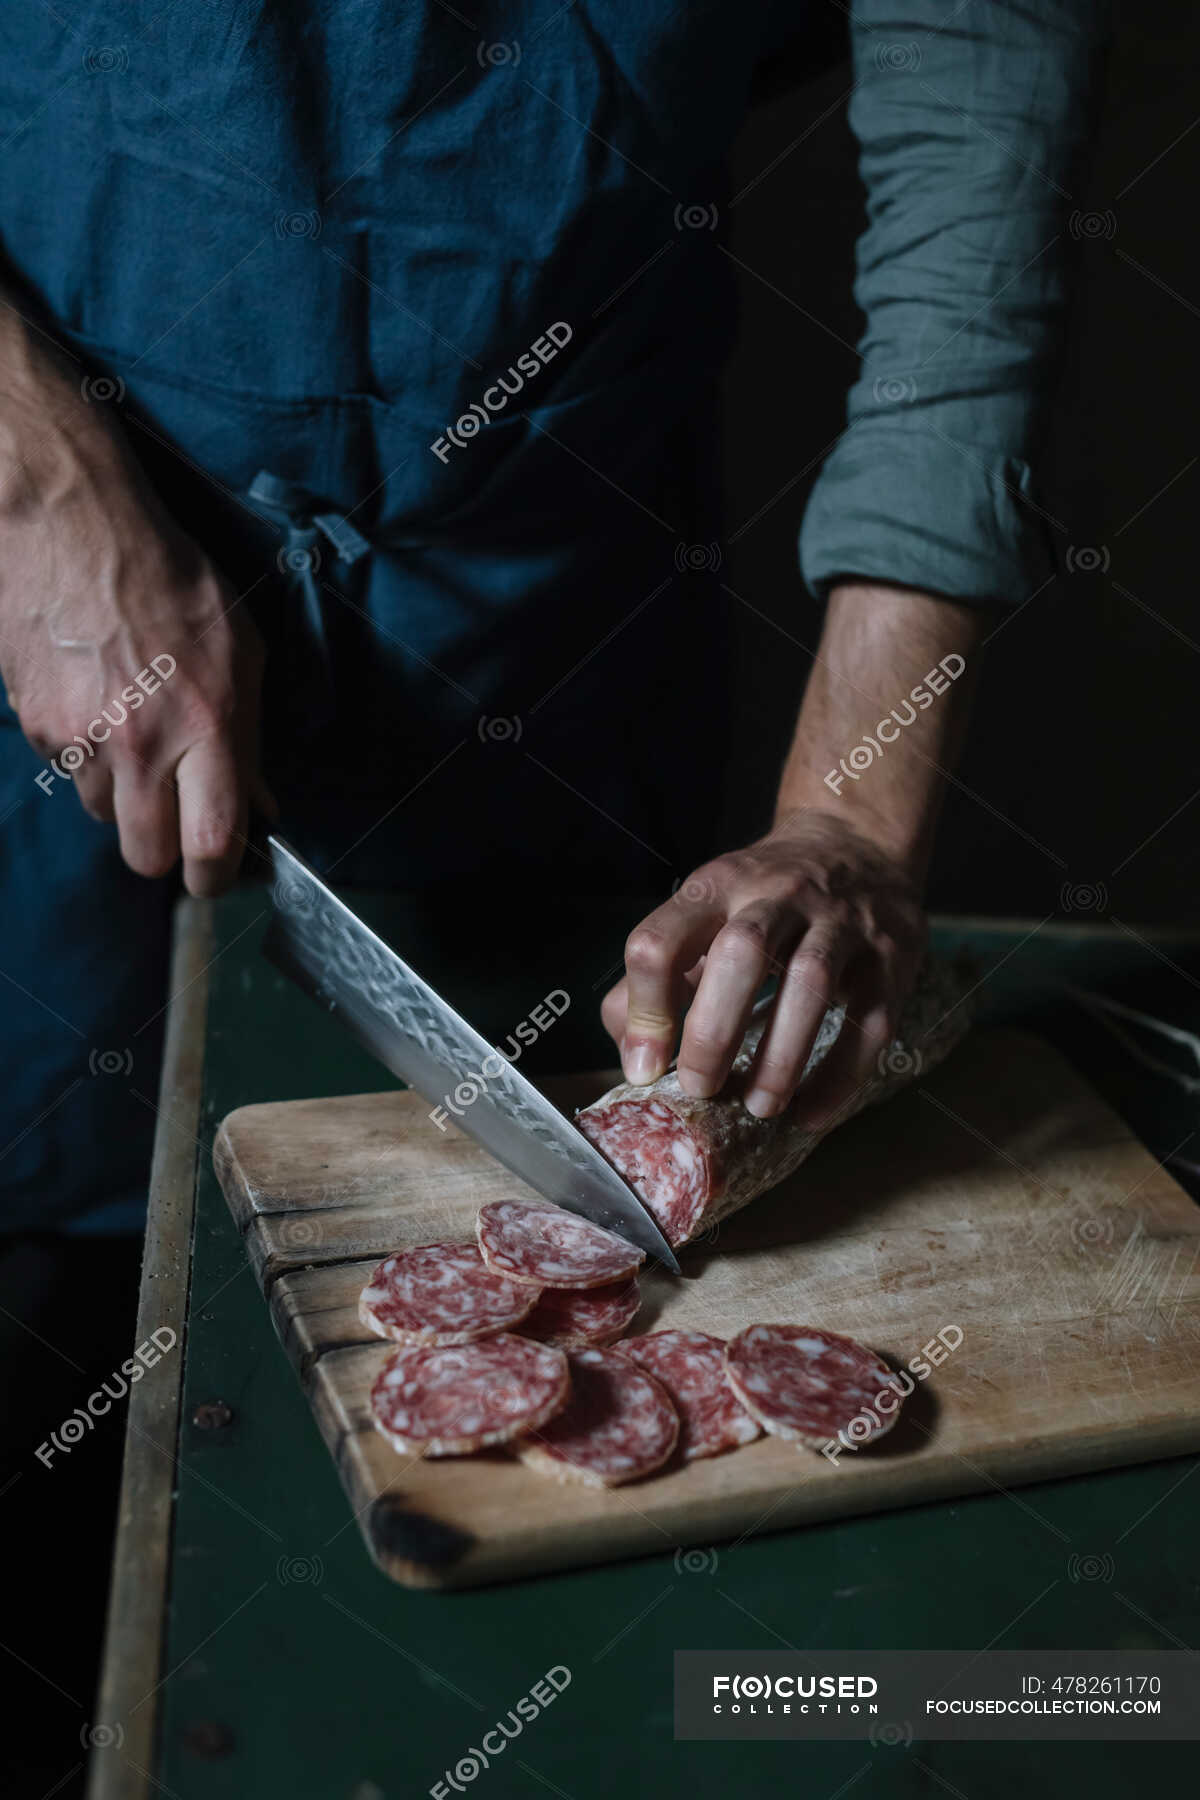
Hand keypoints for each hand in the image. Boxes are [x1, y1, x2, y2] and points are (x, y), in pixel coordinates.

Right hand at [0, 304, 268, 894]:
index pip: (212, 843)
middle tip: (178, 827)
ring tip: (137, 739)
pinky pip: (69, 772)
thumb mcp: (239, 651)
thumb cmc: (169, 580)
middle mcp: (142, 744)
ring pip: (105, 816)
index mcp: (206, 726)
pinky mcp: (36, 726)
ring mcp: (82, 738)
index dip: (217, 877)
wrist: (72, 527)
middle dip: (165, 852)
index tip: (219, 876)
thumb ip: (250, 736)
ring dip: (124, 798)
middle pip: (147, 856)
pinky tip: (98, 706)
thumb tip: (259, 804)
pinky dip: (86, 758)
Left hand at [603, 810, 925, 1127]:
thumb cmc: (764, 896)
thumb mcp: (705, 911)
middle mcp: (777, 894)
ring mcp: (840, 921)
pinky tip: (811, 1113)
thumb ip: (662, 974)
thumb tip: (635, 1054)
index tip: (646, 1068)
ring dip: (780, 1055)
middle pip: (740, 953)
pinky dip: (840, 1074)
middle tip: (702, 1088)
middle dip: (713, 1031)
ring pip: (810, 982)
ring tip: (759, 1107)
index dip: (645, 1011)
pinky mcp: (889, 955)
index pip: (662, 941)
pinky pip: (869, 1020)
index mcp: (716, 887)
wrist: (857, 842)